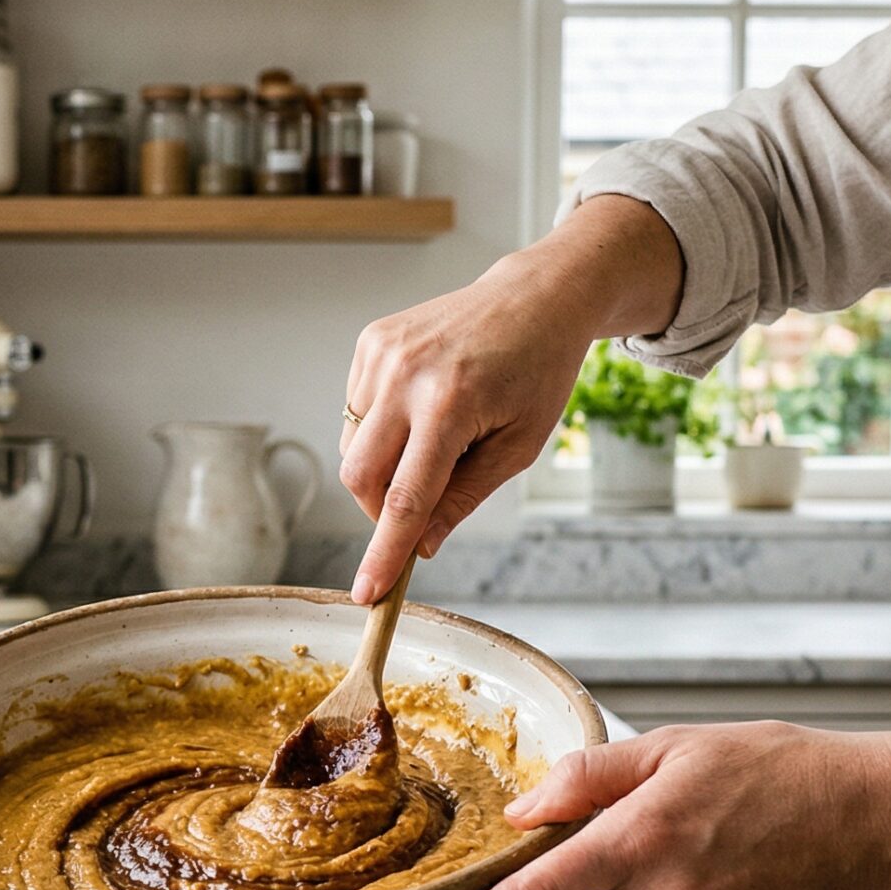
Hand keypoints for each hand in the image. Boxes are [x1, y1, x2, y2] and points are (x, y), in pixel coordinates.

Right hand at [339, 265, 592, 602]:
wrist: (535, 297)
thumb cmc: (537, 372)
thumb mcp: (518, 447)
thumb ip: (463, 498)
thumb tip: (420, 546)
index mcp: (451, 405)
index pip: (405, 498)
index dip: (384, 553)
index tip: (366, 593)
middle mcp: (406, 376)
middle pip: (362, 476)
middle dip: (382, 508)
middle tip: (423, 505)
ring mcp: (381, 354)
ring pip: (353, 447)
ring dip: (383, 466)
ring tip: (435, 439)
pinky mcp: (370, 342)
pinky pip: (356, 412)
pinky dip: (381, 429)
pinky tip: (421, 407)